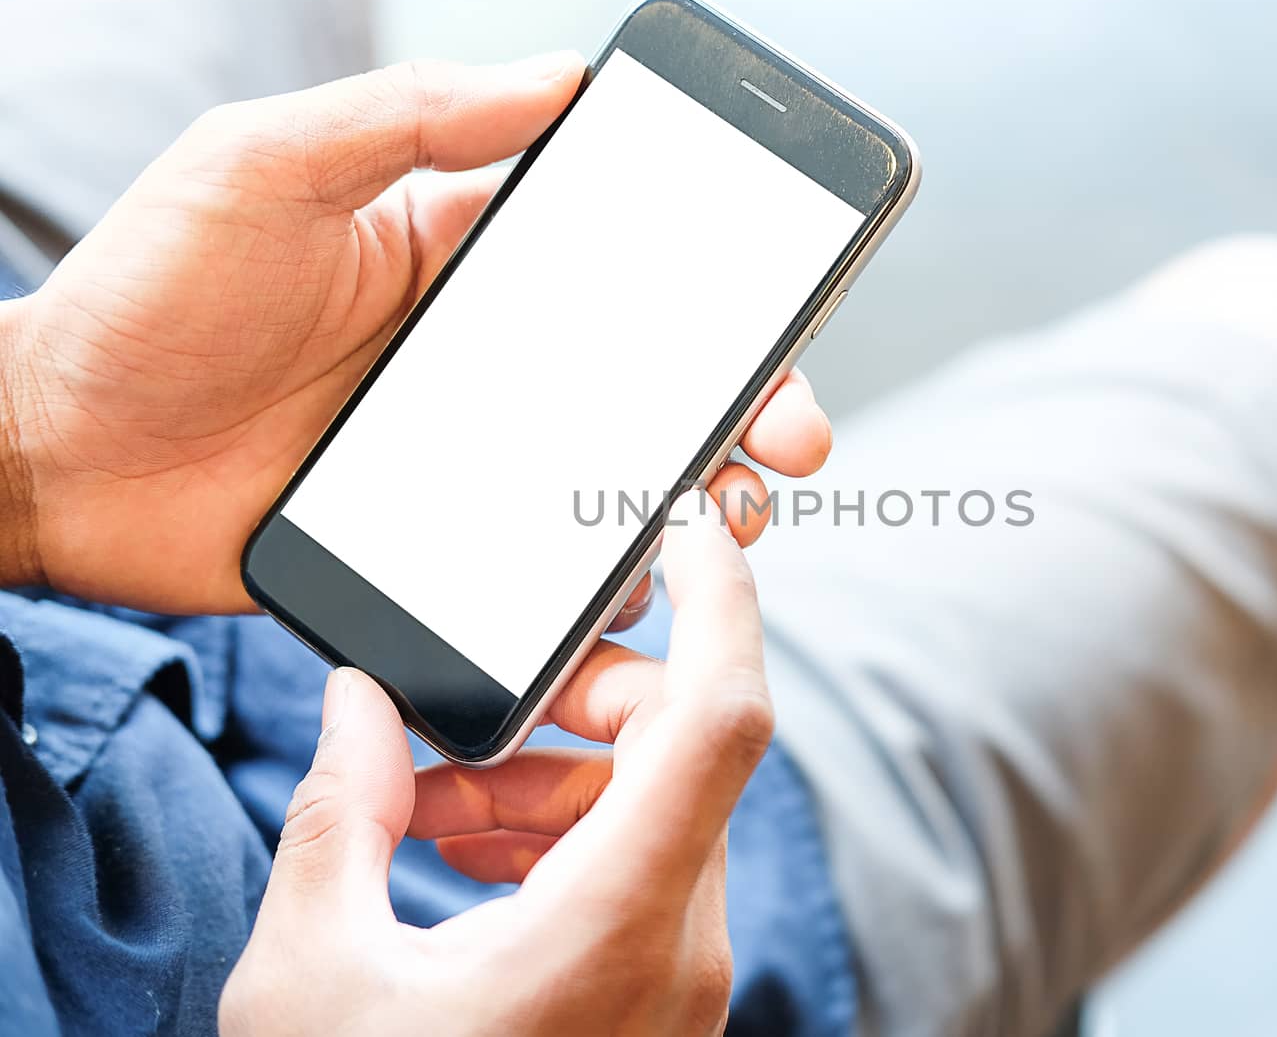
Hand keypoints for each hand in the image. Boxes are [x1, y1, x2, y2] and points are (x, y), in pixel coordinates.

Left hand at [0, 54, 830, 612]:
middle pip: (648, 398)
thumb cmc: (148, 295)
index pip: (624, 280)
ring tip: (715, 531)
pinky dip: (591, 605)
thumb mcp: (269, 168)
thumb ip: (412, 120)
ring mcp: (465, 472)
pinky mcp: (433, 557)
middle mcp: (485, 374)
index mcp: (465, 270)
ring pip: (609, 496)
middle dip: (739, 421)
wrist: (54, 454)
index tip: (786, 327)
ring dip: (684, 517)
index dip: (718, 304)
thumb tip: (558, 76)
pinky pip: (533, 583)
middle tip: (788, 447)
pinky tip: (624, 614)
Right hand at [220, 493, 770, 1034]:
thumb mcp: (315, 977)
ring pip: (660, 803)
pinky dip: (570, 830)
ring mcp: (684, 972)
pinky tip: (470, 855)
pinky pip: (645, 862)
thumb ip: (339, 814)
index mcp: (618, 925)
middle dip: (583, 700)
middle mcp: (684, 942)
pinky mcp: (664, 989)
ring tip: (436, 808)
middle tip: (480, 715)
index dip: (727, 600)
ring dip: (558, 775)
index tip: (700, 522)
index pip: (722, 717)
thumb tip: (360, 702)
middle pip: (683, 746)